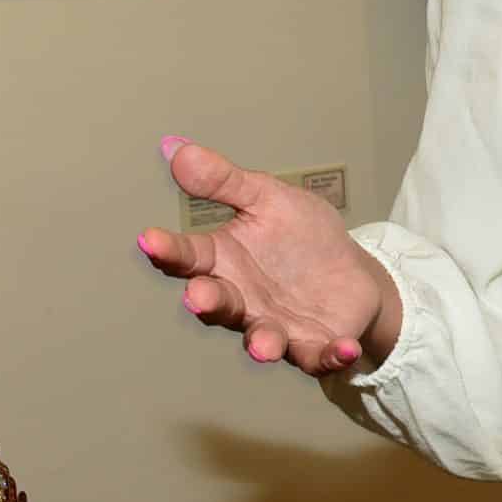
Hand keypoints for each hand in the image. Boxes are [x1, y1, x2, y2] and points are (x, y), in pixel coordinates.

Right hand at [137, 136, 394, 376]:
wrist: (352, 275)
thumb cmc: (301, 237)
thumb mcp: (267, 199)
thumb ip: (224, 181)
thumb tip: (175, 146)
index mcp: (225, 261)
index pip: (189, 256)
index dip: (169, 249)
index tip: (149, 239)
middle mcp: (243, 299)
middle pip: (219, 304)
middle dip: (208, 301)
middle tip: (197, 296)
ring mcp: (276, 327)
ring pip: (262, 338)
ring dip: (262, 343)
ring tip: (262, 344)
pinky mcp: (314, 346)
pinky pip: (320, 355)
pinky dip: (330, 355)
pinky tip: (343, 348)